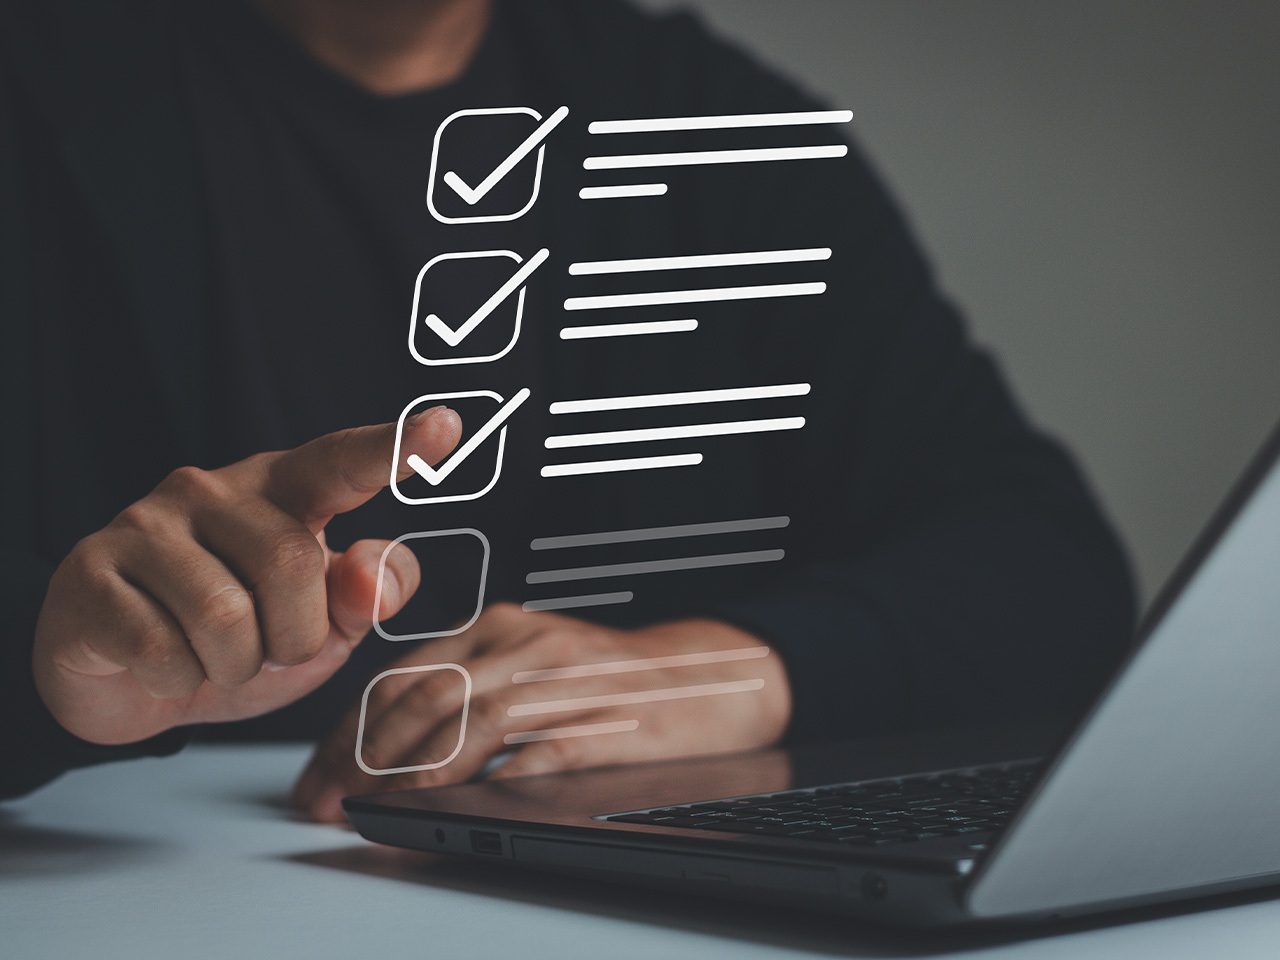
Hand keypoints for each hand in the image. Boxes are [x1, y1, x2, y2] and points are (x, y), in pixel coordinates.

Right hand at [32, 407, 461, 745]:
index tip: (447, 427)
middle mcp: (211, 490)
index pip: (340, 463)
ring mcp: (144, 524)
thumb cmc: (242, 639)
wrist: (127, 682)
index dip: (393, 447)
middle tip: (269, 648)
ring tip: (215, 657)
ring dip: (236, 665)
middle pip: (292, 564)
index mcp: (281, 491)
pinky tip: (164, 664)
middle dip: (295, 636)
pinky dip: (179, 681)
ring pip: (226, 616)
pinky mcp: (90, 573)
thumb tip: (373, 576)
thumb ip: (366, 596)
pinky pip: (163, 649)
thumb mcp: (323, 627)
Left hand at [293, 605, 791, 821]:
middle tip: (330, 801)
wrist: (705, 674)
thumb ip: (470, 680)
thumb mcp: (530, 658)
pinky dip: (486, 784)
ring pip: (469, 723)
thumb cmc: (609, 675)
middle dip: (364, 757)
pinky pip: (533, 754)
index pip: (404, 673)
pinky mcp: (604, 722)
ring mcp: (567, 682)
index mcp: (500, 626)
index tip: (320, 775)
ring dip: (411, 773)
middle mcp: (527, 644)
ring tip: (376, 808)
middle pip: (425, 698)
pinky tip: (453, 807)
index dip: (351, 728)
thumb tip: (387, 741)